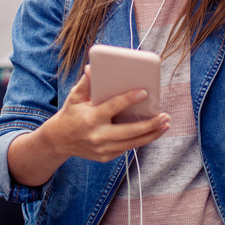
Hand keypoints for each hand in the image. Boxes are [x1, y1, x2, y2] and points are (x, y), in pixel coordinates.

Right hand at [49, 66, 169, 162]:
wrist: (59, 140)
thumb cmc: (71, 113)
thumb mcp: (75, 97)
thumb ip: (86, 83)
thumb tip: (93, 68)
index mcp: (90, 118)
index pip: (113, 107)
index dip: (129, 99)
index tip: (145, 92)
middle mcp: (97, 136)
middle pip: (129, 131)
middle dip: (149, 124)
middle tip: (164, 115)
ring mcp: (102, 149)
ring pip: (132, 143)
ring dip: (151, 134)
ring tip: (165, 124)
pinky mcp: (105, 157)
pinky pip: (127, 148)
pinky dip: (140, 140)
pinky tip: (152, 132)